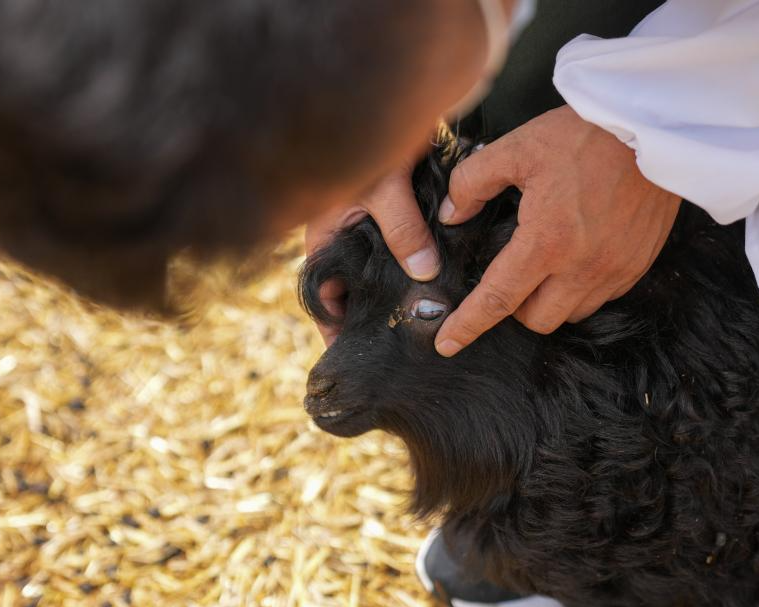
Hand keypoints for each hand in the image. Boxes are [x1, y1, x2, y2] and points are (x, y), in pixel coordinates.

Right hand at [305, 160, 439, 345]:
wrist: (394, 100)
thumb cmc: (371, 143)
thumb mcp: (383, 190)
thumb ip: (403, 231)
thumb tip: (425, 275)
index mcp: (323, 236)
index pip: (321, 293)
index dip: (334, 325)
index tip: (351, 353)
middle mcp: (343, 238)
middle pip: (352, 290)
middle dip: (370, 316)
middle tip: (396, 346)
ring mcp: (368, 230)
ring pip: (378, 274)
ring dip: (396, 294)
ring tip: (420, 324)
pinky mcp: (394, 219)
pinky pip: (402, 254)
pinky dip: (415, 269)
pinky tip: (437, 286)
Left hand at [434, 105, 680, 356]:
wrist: (653, 127)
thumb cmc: (584, 135)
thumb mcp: (517, 148)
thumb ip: (472, 183)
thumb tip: (451, 215)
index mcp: (547, 241)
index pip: (498, 300)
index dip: (468, 325)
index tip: (447, 344)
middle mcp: (583, 267)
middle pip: (537, 321)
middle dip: (515, 308)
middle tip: (508, 275)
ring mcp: (616, 270)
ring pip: (571, 314)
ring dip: (550, 300)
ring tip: (544, 265)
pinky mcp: (638, 265)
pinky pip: (602, 298)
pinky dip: (581, 289)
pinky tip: (576, 257)